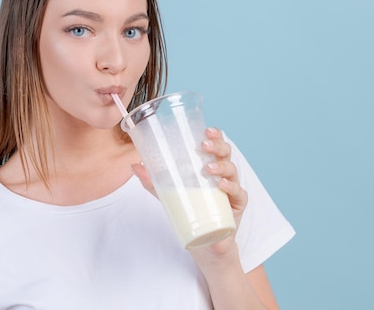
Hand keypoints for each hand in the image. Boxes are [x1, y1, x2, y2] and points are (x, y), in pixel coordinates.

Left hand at [131, 127, 247, 254]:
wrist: (205, 244)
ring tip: (208, 169)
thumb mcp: (170, 195)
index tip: (206, 130)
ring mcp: (231, 189)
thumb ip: (154, 182)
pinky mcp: (237, 206)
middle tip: (204, 146)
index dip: (215, 135)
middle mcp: (223, 174)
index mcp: (210, 166)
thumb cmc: (191, 212)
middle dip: (217, 146)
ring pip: (232, 170)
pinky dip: (231, 187)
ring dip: (221, 166)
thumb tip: (135, 166)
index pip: (215, 146)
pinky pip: (238, 193)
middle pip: (226, 153)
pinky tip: (222, 185)